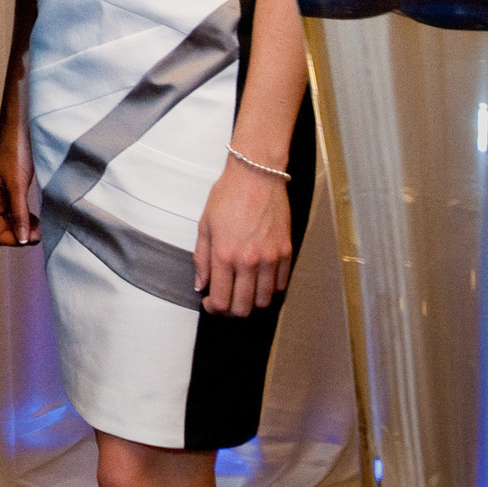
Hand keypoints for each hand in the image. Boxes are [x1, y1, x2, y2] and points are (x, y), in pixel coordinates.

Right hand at [0, 110, 39, 246]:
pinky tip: (34, 216)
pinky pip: (14, 211)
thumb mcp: (17, 185)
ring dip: (23, 226)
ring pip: (9, 222)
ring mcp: (1, 195)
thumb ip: (19, 213)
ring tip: (38, 225)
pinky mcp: (10, 190)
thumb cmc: (13, 150)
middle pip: (1, 229)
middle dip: (20, 234)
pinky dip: (24, 217)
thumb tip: (23, 238)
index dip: (12, 239)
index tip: (31, 238)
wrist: (20, 130)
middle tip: (38, 233)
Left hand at [194, 158, 292, 314]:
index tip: (210, 303)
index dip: (214, 308)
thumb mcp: (205, 225)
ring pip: (264, 300)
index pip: (221, 300)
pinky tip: (258, 280)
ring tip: (242, 291)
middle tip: (225, 302)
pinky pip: (280, 284)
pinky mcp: (286, 252)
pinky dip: (269, 289)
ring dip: (251, 302)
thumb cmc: (228, 195)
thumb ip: (201, 259)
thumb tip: (200, 284)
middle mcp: (249, 261)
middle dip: (232, 311)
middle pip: (244, 307)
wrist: (256, 175)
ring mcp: (271, 258)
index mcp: (225, 255)